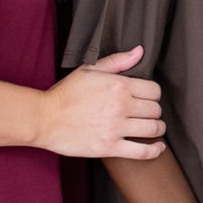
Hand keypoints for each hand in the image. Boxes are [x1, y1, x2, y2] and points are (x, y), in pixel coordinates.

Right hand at [38, 47, 165, 159]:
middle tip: (147, 114)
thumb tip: (139, 51)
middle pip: (155, 110)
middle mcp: (121, 106)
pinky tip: (158, 147)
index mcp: (118, 85)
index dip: (153, 95)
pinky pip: (143, 151)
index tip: (147, 99)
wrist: (44, 118)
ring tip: (153, 128)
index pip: (154, 90)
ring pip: (153, 129)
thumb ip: (117, 61)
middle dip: (154, 111)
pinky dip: (155, 150)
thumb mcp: (89, 69)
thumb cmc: (65, 93)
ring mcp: (116, 128)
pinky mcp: (110, 147)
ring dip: (157, 129)